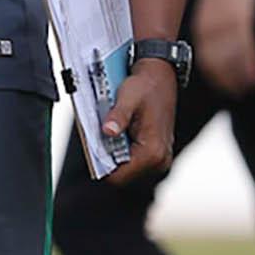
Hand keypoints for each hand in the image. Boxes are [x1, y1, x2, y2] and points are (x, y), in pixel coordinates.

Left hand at [99, 58, 177, 181]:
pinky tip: (118, 133)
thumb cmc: (146, 86)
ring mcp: (159, 159)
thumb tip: (108, 131)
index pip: (119, 177)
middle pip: (122, 175)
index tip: (93, 148)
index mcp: (153, 151)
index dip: (101, 165)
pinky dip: (121, 150)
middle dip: (108, 158)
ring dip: (114, 154)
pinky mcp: (155, 154)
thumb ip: (118, 116)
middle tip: (103, 135)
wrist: (161, 77)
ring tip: (112, 131)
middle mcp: (159, 160)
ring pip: (126, 169)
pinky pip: (132, 161)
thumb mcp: (128, 97)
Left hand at [194, 0, 254, 95]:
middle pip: (215, 55)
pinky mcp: (243, 13)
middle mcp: (212, 21)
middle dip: (224, 76)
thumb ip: (200, 23)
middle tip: (233, 91)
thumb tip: (182, 29)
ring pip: (230, 53)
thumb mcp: (204, 2)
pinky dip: (248, 61)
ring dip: (237, 73)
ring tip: (245, 88)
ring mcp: (228, 18)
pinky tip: (254, 74)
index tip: (217, 82)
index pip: (203, 50)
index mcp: (202, 19)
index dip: (211, 69)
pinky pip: (245, 43)